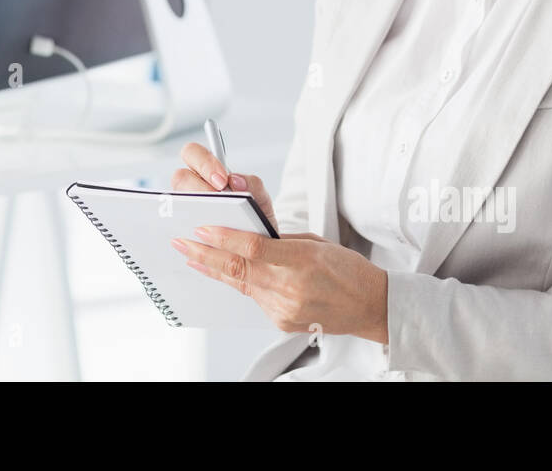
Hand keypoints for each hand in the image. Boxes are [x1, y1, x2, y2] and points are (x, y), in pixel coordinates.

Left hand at [171, 228, 388, 344]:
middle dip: (204, 255)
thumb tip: (249, 236)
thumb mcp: (315, 243)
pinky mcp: (281, 321)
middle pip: (237, 269)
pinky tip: (225, 272)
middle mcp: (290, 287)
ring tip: (193, 256)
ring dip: (215, 269)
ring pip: (241, 284)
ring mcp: (284, 308)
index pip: (252, 248)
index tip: (201, 229)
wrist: (371, 306)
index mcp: (301, 261)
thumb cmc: (348, 270)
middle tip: (181, 243)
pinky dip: (240, 283)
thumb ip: (280, 241)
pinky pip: (254, 297)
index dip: (223, 238)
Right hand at [172, 142, 277, 233]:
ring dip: (192, 211)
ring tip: (212, 223)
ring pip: (175, 202)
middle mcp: (192, 187)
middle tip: (217, 201)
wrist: (258, 244)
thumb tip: (236, 180)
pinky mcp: (183, 229)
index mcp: (207, 172)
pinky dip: (188, 234)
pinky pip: (177, 228)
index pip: (192, 153)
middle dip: (198, 187)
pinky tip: (204, 242)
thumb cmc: (255, 215)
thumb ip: (253, 185)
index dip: (204, 163)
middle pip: (180, 176)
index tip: (222, 180)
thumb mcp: (260, 200)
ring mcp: (184, 208)